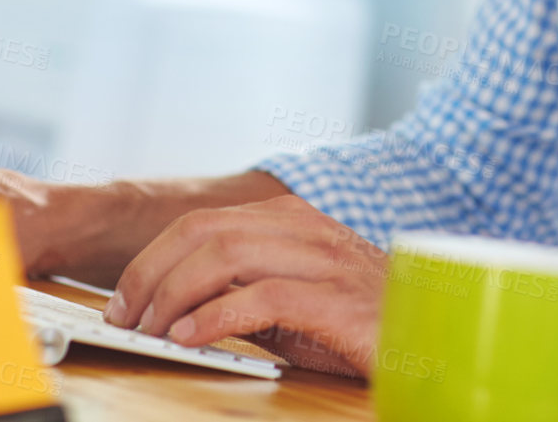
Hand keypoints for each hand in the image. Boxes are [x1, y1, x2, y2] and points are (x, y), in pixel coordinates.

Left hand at [102, 193, 387, 377]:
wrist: (432, 338)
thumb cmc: (360, 322)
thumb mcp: (293, 300)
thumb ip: (245, 290)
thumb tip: (179, 307)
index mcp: (292, 219)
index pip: (204, 222)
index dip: (154, 258)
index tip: (125, 296)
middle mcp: (304, 228)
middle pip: (205, 232)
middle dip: (152, 273)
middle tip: (125, 315)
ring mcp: (322, 259)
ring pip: (225, 255)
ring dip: (174, 296)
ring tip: (151, 330)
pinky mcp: (334, 299)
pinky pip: (259, 297)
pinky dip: (214, 318)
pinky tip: (190, 339)